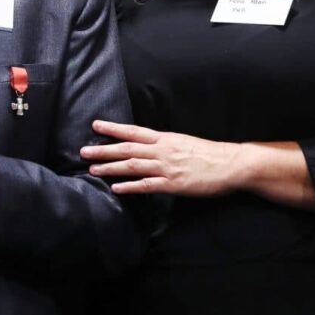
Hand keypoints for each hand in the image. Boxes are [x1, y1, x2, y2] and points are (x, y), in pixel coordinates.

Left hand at [80, 119, 239, 196]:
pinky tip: (116, 188)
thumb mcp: (184, 142)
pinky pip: (147, 186)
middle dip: (103, 149)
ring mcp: (167, 167)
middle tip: (83, 151)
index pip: (134, 131)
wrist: (232, 164)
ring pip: (133, 166)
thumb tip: (148, 146)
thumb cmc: (210, 154)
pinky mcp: (173, 184)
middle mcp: (163, 150)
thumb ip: (165, 144)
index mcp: (166, 139)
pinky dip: (130, 187)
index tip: (96, 125)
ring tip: (93, 170)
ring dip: (111, 168)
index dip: (114, 128)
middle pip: (127, 148)